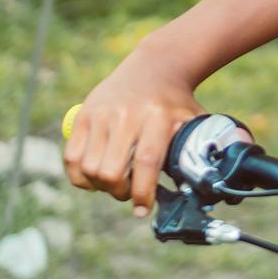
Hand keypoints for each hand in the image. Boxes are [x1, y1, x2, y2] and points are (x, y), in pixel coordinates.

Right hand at [63, 51, 202, 215]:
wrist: (154, 68)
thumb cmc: (176, 103)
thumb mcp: (193, 120)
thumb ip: (196, 149)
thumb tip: (205, 184)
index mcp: (159, 117)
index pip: (146, 162)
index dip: (142, 192)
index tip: (143, 210)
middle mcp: (127, 115)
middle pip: (111, 171)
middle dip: (119, 192)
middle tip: (129, 193)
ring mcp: (102, 114)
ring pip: (89, 168)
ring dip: (100, 186)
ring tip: (115, 183)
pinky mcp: (84, 115)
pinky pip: (72, 158)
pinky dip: (80, 176)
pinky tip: (95, 178)